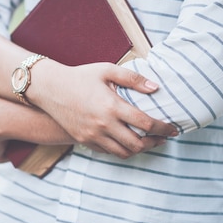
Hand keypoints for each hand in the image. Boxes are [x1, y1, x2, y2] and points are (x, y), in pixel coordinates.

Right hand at [29, 61, 177, 158]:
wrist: (49, 88)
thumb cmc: (80, 76)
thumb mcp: (107, 70)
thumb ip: (133, 79)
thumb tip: (155, 88)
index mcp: (112, 106)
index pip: (146, 123)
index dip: (164, 128)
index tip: (174, 129)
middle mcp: (103, 124)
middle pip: (137, 144)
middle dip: (155, 143)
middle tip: (164, 138)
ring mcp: (92, 135)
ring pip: (123, 153)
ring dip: (139, 150)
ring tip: (148, 142)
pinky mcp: (84, 141)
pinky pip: (108, 152)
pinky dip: (122, 150)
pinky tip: (128, 142)